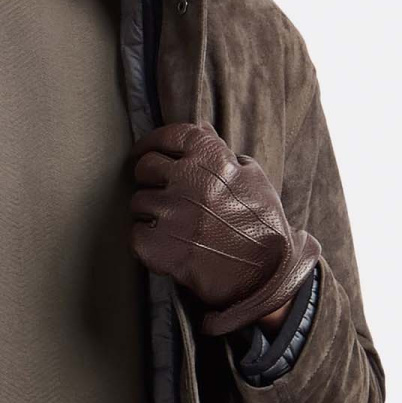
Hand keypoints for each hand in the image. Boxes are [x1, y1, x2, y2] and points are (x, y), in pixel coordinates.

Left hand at [129, 122, 321, 337]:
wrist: (266, 273)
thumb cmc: (262, 223)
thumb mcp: (252, 177)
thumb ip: (222, 153)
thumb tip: (203, 129)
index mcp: (210, 156)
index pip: (168, 136)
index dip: (152, 143)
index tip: (144, 151)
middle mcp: (187, 178)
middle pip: (145, 168)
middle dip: (149, 179)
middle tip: (160, 194)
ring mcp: (171, 212)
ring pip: (138, 202)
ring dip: (149, 213)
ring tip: (170, 226)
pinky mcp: (159, 246)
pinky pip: (135, 234)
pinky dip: (145, 241)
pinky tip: (164, 245)